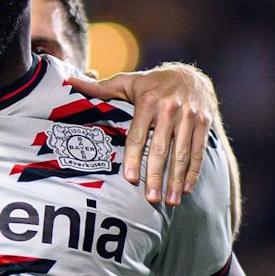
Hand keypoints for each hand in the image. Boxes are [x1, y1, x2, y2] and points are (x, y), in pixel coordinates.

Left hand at [66, 63, 217, 206]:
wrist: (191, 74)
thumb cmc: (152, 83)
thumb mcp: (128, 82)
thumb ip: (102, 88)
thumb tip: (70, 83)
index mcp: (148, 100)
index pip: (138, 135)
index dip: (133, 157)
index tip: (130, 179)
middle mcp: (170, 108)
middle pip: (161, 148)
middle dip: (156, 175)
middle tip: (151, 198)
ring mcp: (189, 116)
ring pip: (182, 153)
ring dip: (176, 179)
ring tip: (170, 201)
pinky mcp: (204, 122)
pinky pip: (198, 150)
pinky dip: (193, 171)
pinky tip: (186, 189)